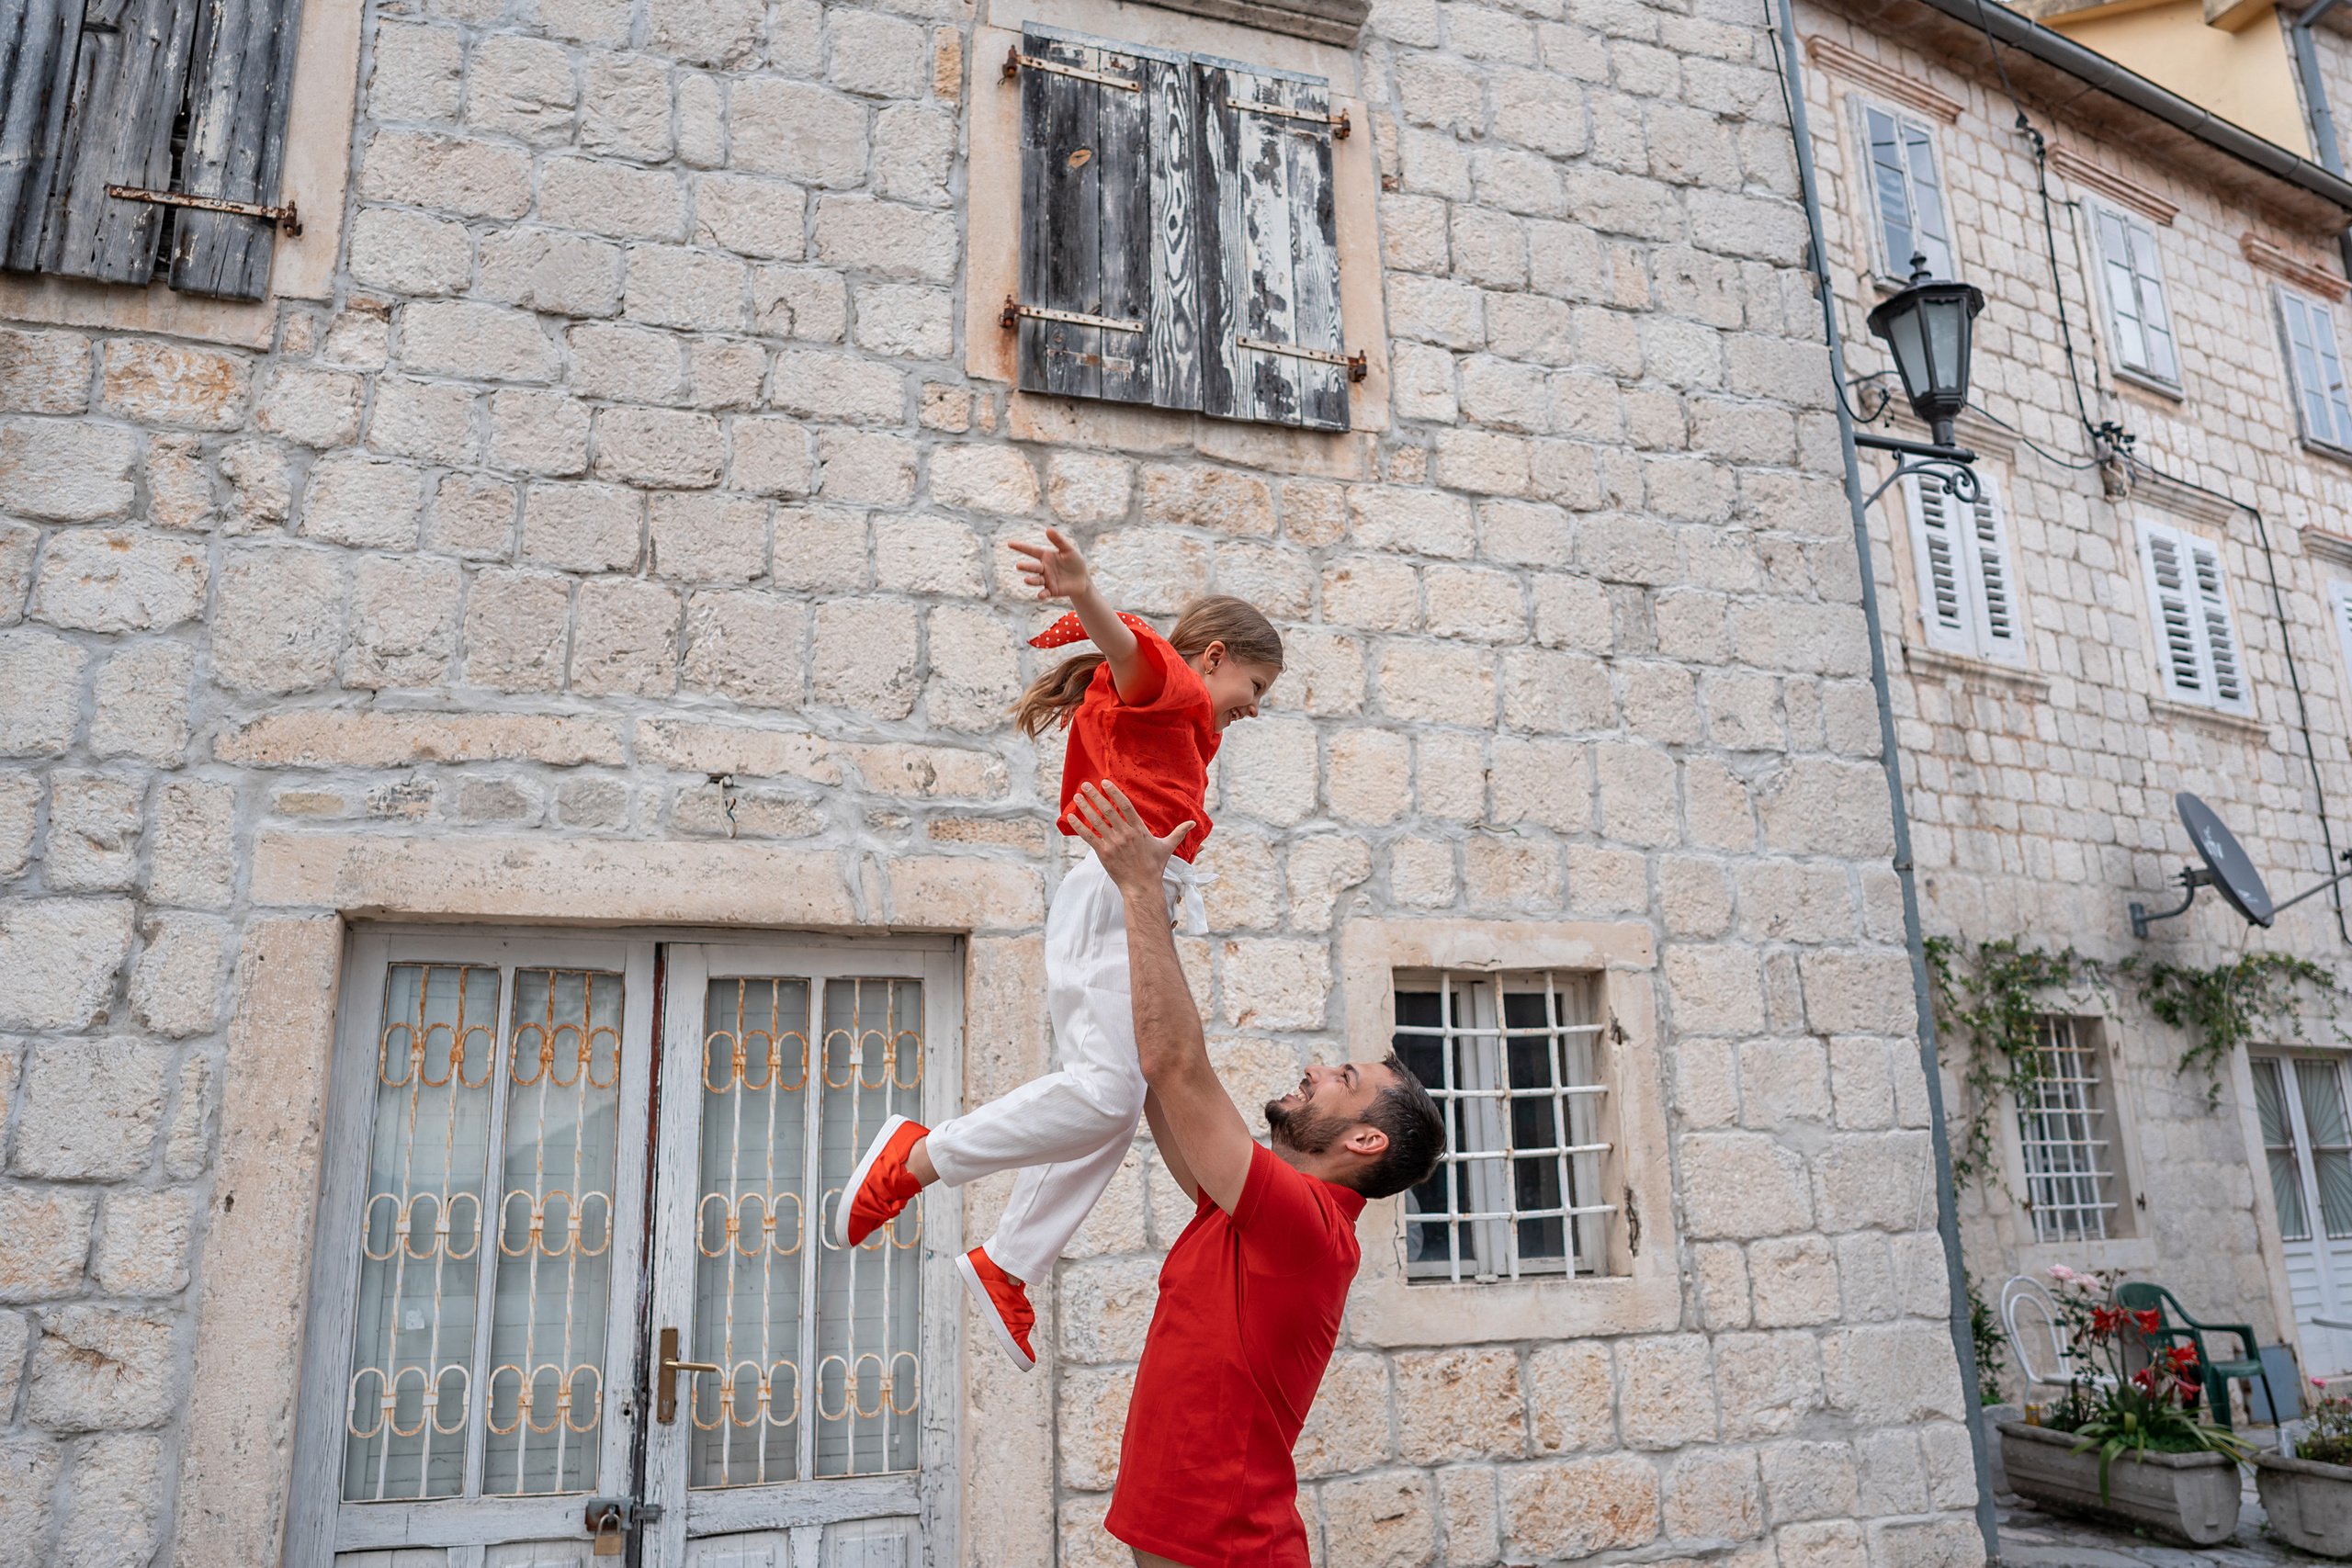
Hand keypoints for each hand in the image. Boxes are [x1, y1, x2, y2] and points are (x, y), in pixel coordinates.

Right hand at [1008, 527, 1092, 601]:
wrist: (1082, 578)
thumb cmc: (1075, 561)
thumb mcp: (1068, 549)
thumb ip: (1059, 541)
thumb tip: (1048, 529)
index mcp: (1045, 556)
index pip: (1031, 550)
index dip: (1020, 547)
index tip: (1009, 544)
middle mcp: (1043, 568)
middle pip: (1033, 567)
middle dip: (1026, 567)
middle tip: (1018, 566)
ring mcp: (1046, 580)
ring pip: (1036, 580)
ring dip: (1031, 581)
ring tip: (1026, 580)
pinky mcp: (1051, 590)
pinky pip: (1045, 593)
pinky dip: (1042, 594)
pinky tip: (1040, 595)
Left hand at [1064, 781, 1190, 892]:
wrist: (1142, 887)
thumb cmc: (1154, 867)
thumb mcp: (1167, 847)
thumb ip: (1178, 832)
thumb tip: (1194, 823)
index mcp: (1139, 829)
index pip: (1125, 805)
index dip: (1114, 792)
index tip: (1105, 783)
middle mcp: (1125, 834)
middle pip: (1108, 810)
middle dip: (1095, 796)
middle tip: (1086, 784)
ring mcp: (1113, 843)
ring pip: (1096, 821)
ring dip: (1085, 807)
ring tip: (1077, 796)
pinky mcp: (1103, 853)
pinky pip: (1089, 837)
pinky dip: (1079, 826)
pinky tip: (1070, 817)